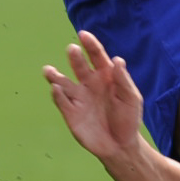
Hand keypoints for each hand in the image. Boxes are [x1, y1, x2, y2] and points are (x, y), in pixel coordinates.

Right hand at [43, 30, 146, 161]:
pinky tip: (56, 88)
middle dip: (75, 57)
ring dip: (55, 76)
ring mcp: (78, 98)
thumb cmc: (128, 119)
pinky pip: (61, 101)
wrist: (119, 146)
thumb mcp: (131, 99)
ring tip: (48, 70)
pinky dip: (57, 95)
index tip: (83, 35)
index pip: (96, 56)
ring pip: (63, 83)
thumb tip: (118, 60)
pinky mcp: (70, 113)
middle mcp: (89, 83)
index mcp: (105, 76)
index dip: (90, 45)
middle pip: (79, 66)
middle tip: (72, 49)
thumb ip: (123, 80)